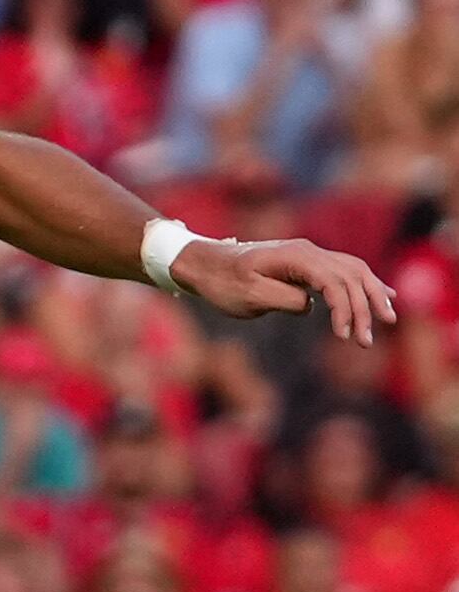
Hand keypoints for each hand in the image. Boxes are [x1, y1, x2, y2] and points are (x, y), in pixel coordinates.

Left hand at [172, 236, 398, 343]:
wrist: (203, 263)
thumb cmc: (223, 282)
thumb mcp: (250, 296)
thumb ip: (286, 300)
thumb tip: (312, 305)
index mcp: (296, 257)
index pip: (335, 282)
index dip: (345, 310)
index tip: (343, 336)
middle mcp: (308, 251)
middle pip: (352, 276)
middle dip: (365, 307)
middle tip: (367, 340)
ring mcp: (309, 254)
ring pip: (354, 271)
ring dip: (371, 295)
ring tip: (387, 319)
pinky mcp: (307, 263)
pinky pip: (345, 270)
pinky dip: (365, 284)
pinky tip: (384, 295)